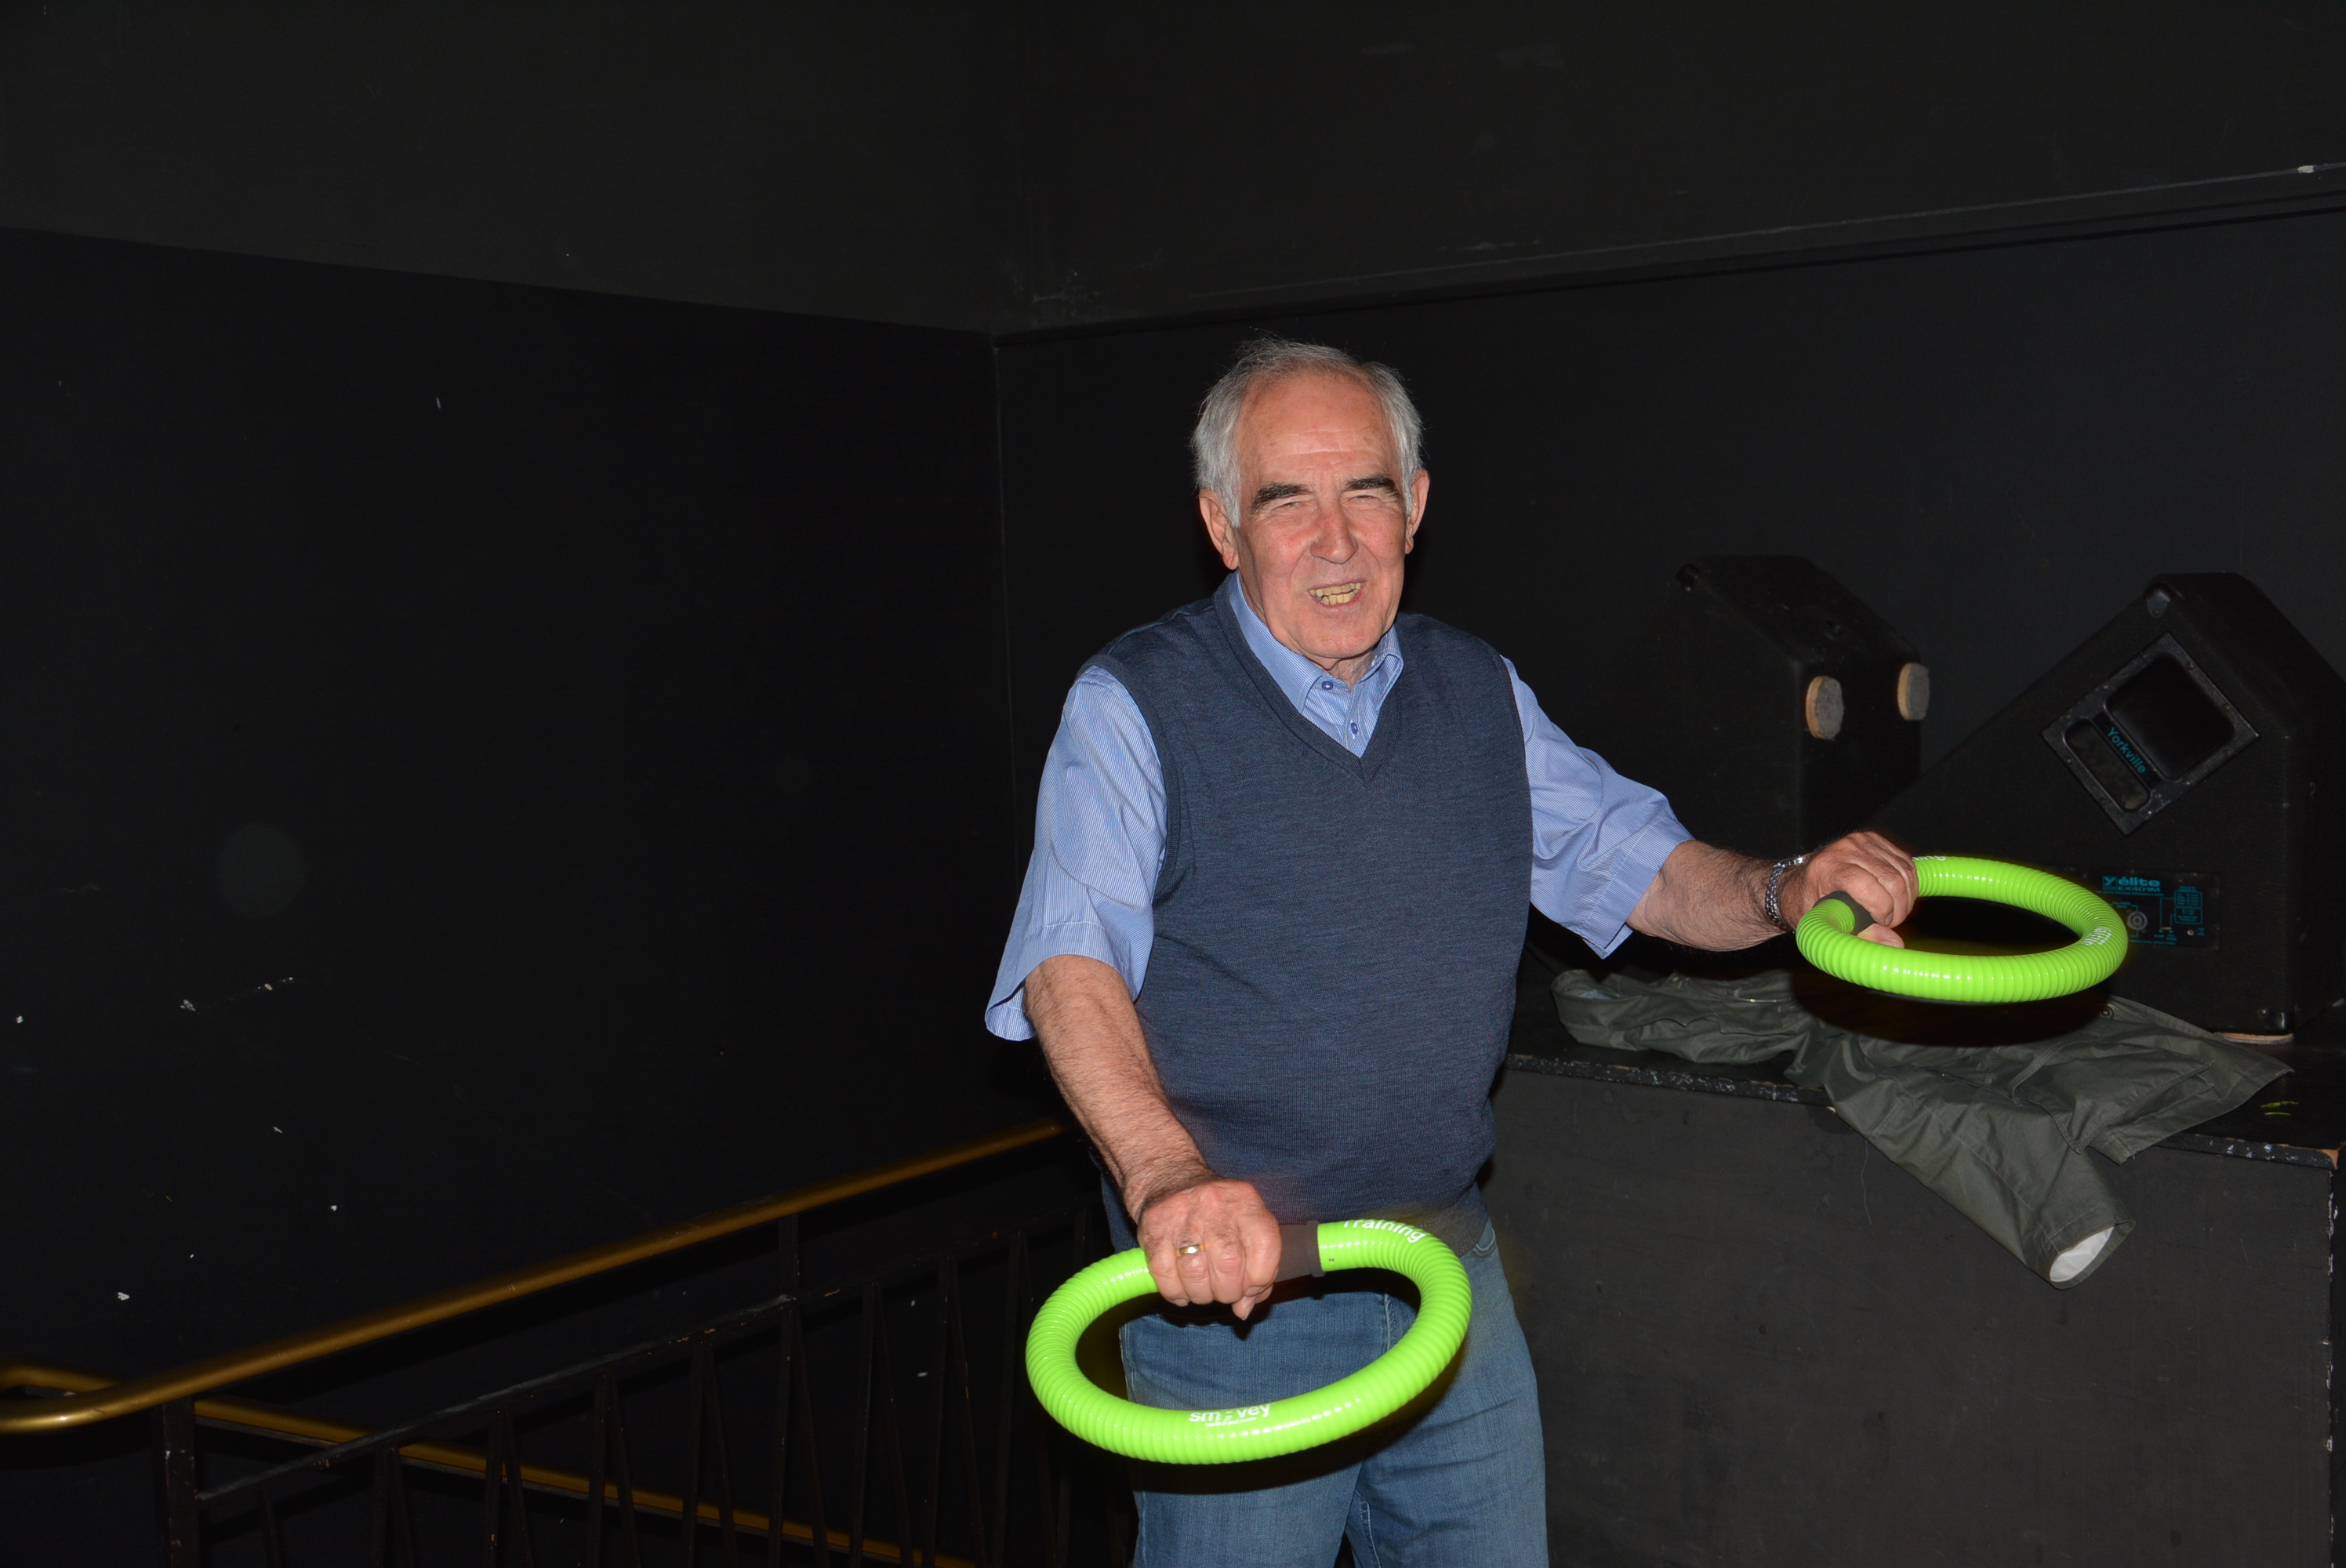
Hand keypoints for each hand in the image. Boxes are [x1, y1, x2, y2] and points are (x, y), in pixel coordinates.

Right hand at [1132, 1174, 1281, 1319]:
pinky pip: (1164, 1273)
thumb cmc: (1215, 1214)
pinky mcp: (1154, 1226)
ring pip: (1195, 1273)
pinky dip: (1174, 1292)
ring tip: (1201, 1291)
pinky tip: (1180, 1291)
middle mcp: (1215, 1203)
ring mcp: (1182, 1214)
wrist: (1169, 1179)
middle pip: (1229, 1264)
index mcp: (1246, 1201)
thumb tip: (1244, 1309)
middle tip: (1223, 1293)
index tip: (1249, 1288)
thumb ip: (1256, 1269)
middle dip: (1228, 1292)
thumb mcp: (1244, 1227)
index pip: (1265, 1248)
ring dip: (1200, 1295)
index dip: (1259, 1279)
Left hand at [1784, 831, 1917, 946]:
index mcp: (1826, 869)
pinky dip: (1909, 886)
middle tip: (1888, 922)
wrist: (1804, 882)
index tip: (1880, 923)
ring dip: (1906, 899)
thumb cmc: (1810, 906)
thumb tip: (1895, 943)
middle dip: (1898, 908)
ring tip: (1891, 912)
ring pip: (1904, 873)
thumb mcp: (1828, 925)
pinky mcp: (1876, 840)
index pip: (1864, 885)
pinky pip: (1907, 864)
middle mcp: (1844, 849)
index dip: (1881, 908)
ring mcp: (1862, 841)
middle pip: (1892, 880)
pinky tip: (1897, 898)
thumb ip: (1861, 935)